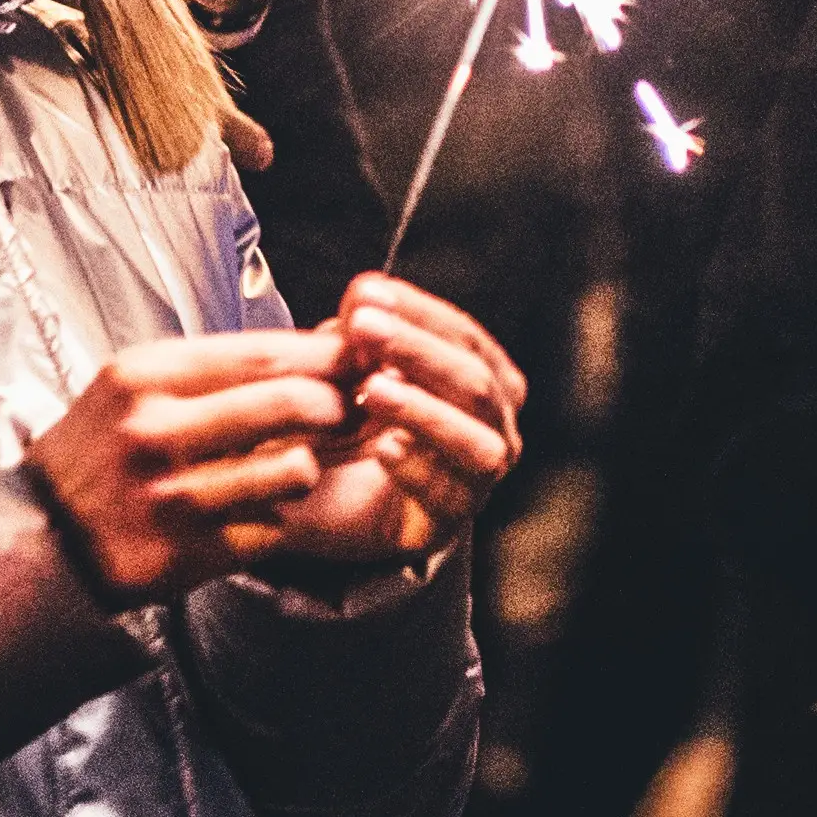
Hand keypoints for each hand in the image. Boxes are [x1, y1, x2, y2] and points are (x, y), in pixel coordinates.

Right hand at [27, 330, 349, 601]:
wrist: (39, 538)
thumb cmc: (98, 452)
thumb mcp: (132, 387)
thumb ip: (211, 370)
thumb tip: (309, 351)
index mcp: (143, 377)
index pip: (262, 352)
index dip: (324, 355)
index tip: (353, 360)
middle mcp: (155, 431)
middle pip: (290, 402)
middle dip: (335, 406)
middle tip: (344, 413)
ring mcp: (171, 497)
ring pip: (292, 470)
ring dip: (304, 469)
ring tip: (288, 468)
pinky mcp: (186, 554)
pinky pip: (271, 529)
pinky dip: (274, 521)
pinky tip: (253, 514)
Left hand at [261, 275, 522, 573]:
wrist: (323, 503)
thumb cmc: (346, 423)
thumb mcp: (348, 368)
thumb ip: (360, 333)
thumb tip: (365, 291)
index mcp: (481, 380)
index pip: (464, 337)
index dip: (419, 312)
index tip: (367, 292)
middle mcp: (493, 428)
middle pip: (473, 382)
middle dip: (418, 350)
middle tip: (364, 328)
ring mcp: (476, 480)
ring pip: (473, 441)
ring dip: (422, 409)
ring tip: (371, 390)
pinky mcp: (446, 525)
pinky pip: (447, 498)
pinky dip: (417, 469)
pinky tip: (382, 448)